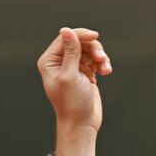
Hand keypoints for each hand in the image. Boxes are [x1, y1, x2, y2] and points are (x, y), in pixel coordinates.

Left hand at [36, 27, 111, 144]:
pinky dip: (102, 64)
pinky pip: (96, 60)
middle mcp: (60, 62)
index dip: (81, 34)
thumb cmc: (72, 104)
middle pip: (80, 42)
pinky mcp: (85, 73)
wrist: (81, 124)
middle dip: (93, 48)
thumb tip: (67, 30)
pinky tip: (106, 72)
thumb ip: (70, 52)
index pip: (66, 38)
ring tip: (105, 68)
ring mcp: (73, 67)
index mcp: (49, 61)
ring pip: (90, 50)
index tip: (95, 37)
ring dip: (100, 56)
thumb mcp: (70, 75)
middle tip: (101, 58)